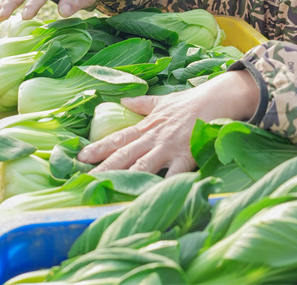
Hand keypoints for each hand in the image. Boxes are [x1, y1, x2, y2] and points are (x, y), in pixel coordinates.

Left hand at [76, 70, 260, 175]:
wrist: (216, 99)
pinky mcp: (186, 157)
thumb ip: (142, 103)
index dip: (98, 148)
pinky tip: (153, 198)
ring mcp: (169, 148)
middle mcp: (153, 138)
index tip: (80, 157)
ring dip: (126, 179)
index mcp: (146, 127)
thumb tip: (123, 100)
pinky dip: (165, 186)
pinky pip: (174, 175)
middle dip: (104, 169)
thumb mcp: (162, 101)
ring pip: (143, 166)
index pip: (117, 138)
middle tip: (84, 181)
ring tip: (110, 192)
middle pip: (124, 155)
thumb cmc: (189, 103)